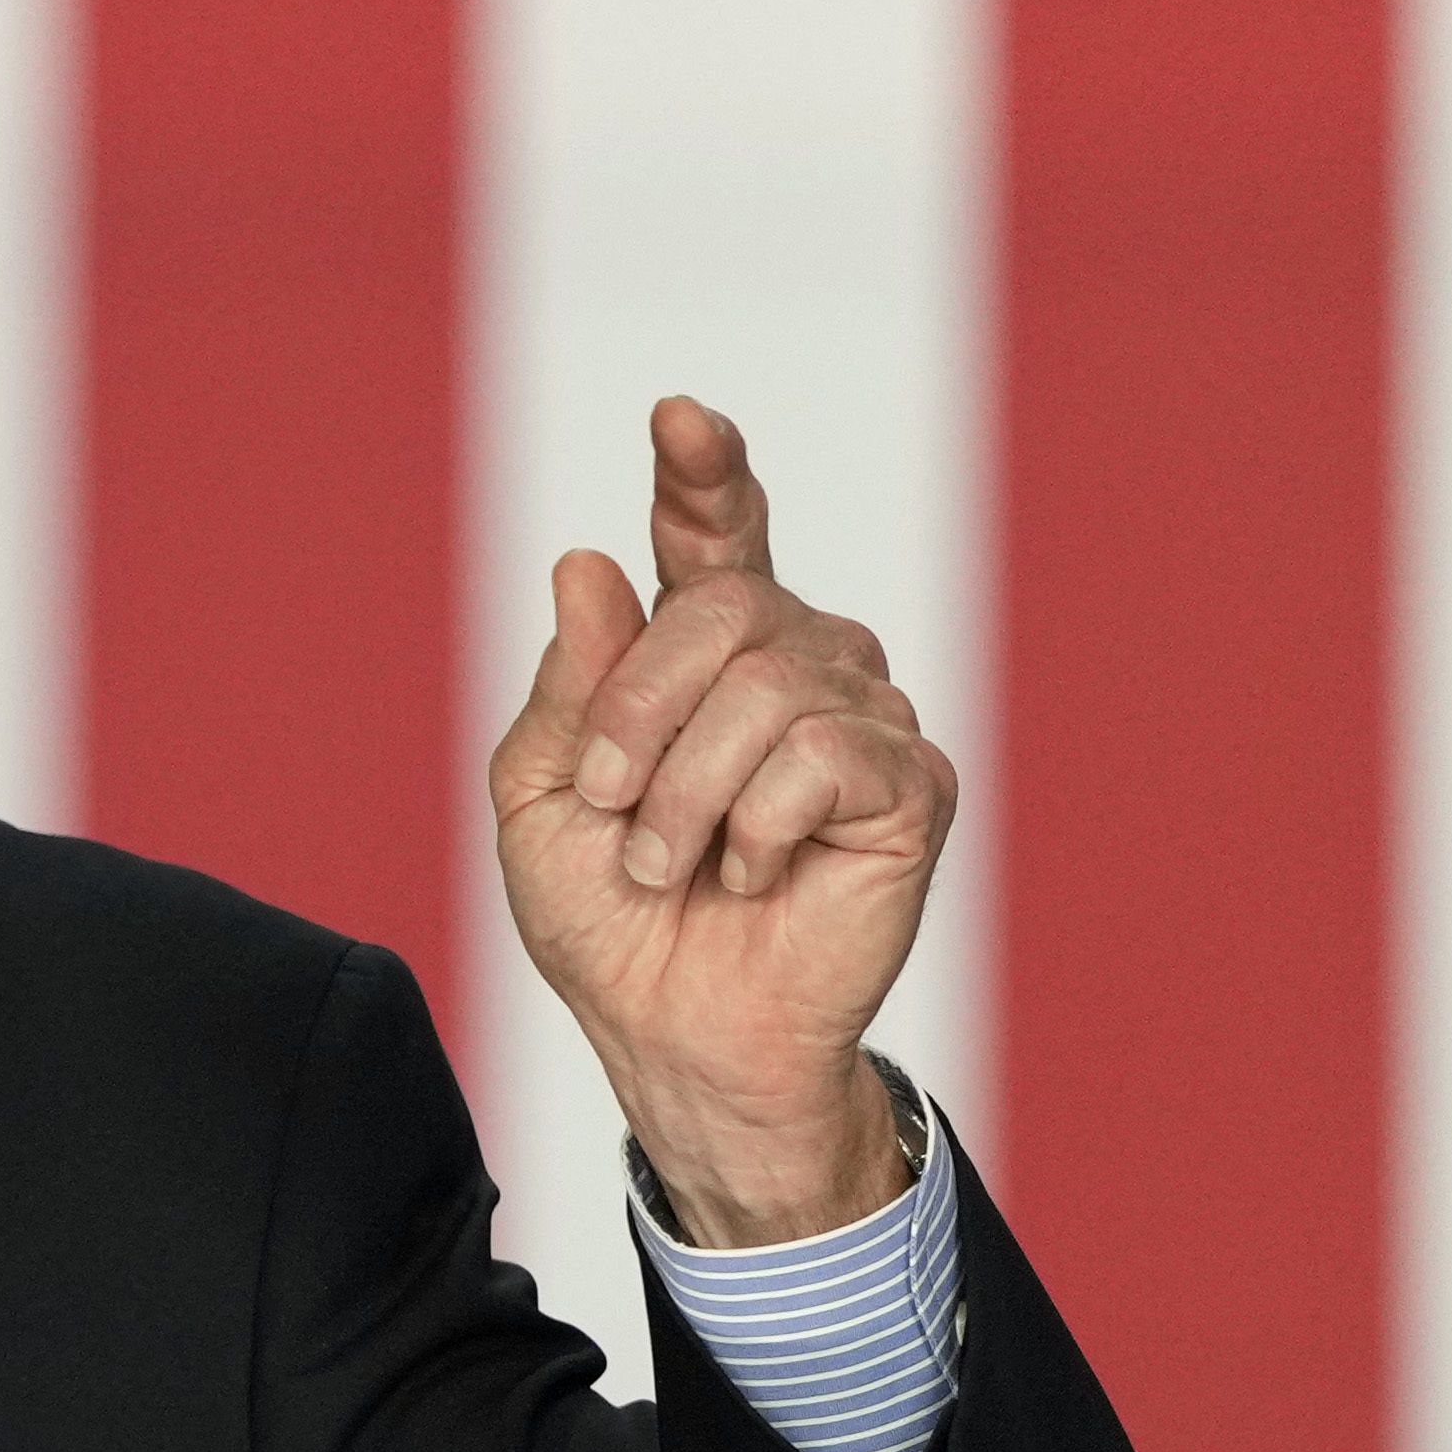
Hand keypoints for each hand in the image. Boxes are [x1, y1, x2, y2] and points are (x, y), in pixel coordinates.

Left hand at [487, 399, 954, 1246]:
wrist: (671, 1033)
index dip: (703, 475)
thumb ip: (568, 686)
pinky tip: (755, 877)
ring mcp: (861, 717)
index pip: (713, 537)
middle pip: (721, 605)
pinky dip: (756, 828)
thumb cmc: (610, 919)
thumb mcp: (542, 796)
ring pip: (766, 684)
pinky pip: (821, 753)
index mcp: (704, 655)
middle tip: (611, 811)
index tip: (678, 418)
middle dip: (635, 713)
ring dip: (684, 794)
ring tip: (677, 866)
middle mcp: (793, 664)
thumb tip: (587, 561)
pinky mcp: (909, 785)